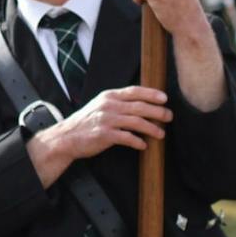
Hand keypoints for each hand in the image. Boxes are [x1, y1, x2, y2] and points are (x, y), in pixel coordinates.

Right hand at [27, 85, 172, 187]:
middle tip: (169, 117)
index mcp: (108, 96)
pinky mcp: (105, 135)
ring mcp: (107, 120)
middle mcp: (108, 106)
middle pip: (140, 107)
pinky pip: (127, 138)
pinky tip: (144, 145)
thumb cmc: (86, 122)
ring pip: (137, 122)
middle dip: (158, 111)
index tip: (165, 98)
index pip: (134, 91)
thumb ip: (118, 103)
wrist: (67, 137)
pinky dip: (138, 142)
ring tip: (161, 134)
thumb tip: (141, 105)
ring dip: (152, 128)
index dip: (151, 94)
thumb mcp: (100, 105)